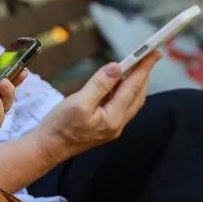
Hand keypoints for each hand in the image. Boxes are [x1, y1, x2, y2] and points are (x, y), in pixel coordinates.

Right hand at [34, 52, 161, 161]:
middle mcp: (118, 124)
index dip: (144, 68)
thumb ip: (99, 85)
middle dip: (144, 75)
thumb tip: (116, 68)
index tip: (153, 53)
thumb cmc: (60, 127)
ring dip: (136, 83)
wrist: (48, 148)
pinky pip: (122, 106)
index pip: (133, 88)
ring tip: (136, 66)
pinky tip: (118, 84)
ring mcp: (113, 127)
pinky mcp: (105, 127)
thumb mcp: (78, 102)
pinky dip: (125, 92)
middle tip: (149, 56)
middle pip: (137, 95)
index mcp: (113, 118)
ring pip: (131, 101)